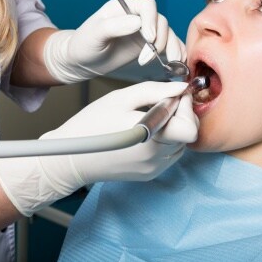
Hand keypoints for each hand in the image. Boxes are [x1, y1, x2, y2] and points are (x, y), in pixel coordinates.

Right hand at [0, 81, 197, 216]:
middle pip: (188, 134)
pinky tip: (147, 130)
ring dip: (174, 126)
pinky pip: (170, 153)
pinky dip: (166, 139)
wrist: (71, 158)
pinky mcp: (150, 174)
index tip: (174, 95)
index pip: (190, 128)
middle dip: (181, 114)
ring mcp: (154, 169)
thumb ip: (155, 90)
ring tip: (150, 116)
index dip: (186, 107)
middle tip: (162, 101)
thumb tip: (182, 87)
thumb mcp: (121, 98)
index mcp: (150, 137)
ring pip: (181, 144)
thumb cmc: (91, 123)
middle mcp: (155, 158)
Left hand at [43, 0, 185, 82]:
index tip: (148, 38)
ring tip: (169, 65)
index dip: (151, 20)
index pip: (147, 4)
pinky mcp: (148, 46)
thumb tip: (138, 22)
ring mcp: (144, 31)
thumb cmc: (83, 45)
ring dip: (172, 48)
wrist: (82, 62)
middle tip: (147, 58)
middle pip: (160, 21)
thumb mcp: (94, 35)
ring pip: (168, 34)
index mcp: (123, 7)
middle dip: (160, 40)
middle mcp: (136, 16)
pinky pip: (169, 46)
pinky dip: (176, 54)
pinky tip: (177, 66)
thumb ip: (114, 26)